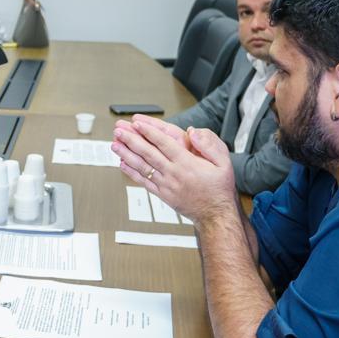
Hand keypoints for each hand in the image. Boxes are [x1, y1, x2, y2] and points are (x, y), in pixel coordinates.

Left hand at [111, 116, 237, 224]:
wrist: (215, 214)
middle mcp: (173, 173)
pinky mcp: (161, 194)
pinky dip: (131, 172)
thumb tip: (193, 132)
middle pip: (148, 153)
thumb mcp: (224, 163)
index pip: (164, 143)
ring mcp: (165, 185)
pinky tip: (122, 163)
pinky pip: (143, 181)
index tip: (137, 123)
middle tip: (119, 130)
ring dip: (126, 154)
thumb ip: (210, 145)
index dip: (149, 132)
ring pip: (142, 166)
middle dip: (132, 140)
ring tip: (115, 144)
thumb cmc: (218, 188)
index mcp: (187, 164)